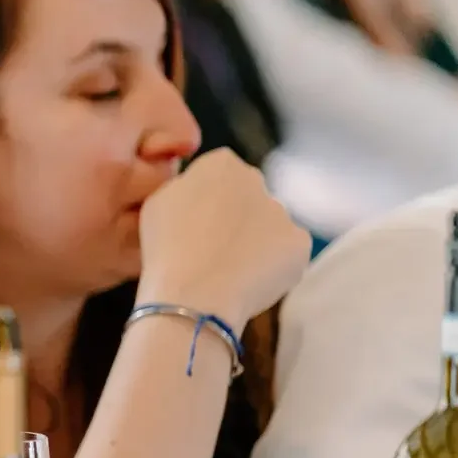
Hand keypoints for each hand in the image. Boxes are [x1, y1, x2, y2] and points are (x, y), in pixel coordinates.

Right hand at [135, 149, 309, 329]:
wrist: (195, 294)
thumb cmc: (167, 248)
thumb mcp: (157, 203)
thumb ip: (184, 188)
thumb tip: (199, 195)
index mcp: (220, 164)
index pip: (218, 173)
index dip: (204, 200)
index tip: (191, 223)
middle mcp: (257, 179)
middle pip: (247, 197)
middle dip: (235, 216)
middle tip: (210, 248)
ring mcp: (282, 212)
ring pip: (267, 226)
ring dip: (253, 242)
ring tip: (226, 271)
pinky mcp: (300, 244)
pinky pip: (286, 253)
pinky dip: (271, 265)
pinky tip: (247, 280)